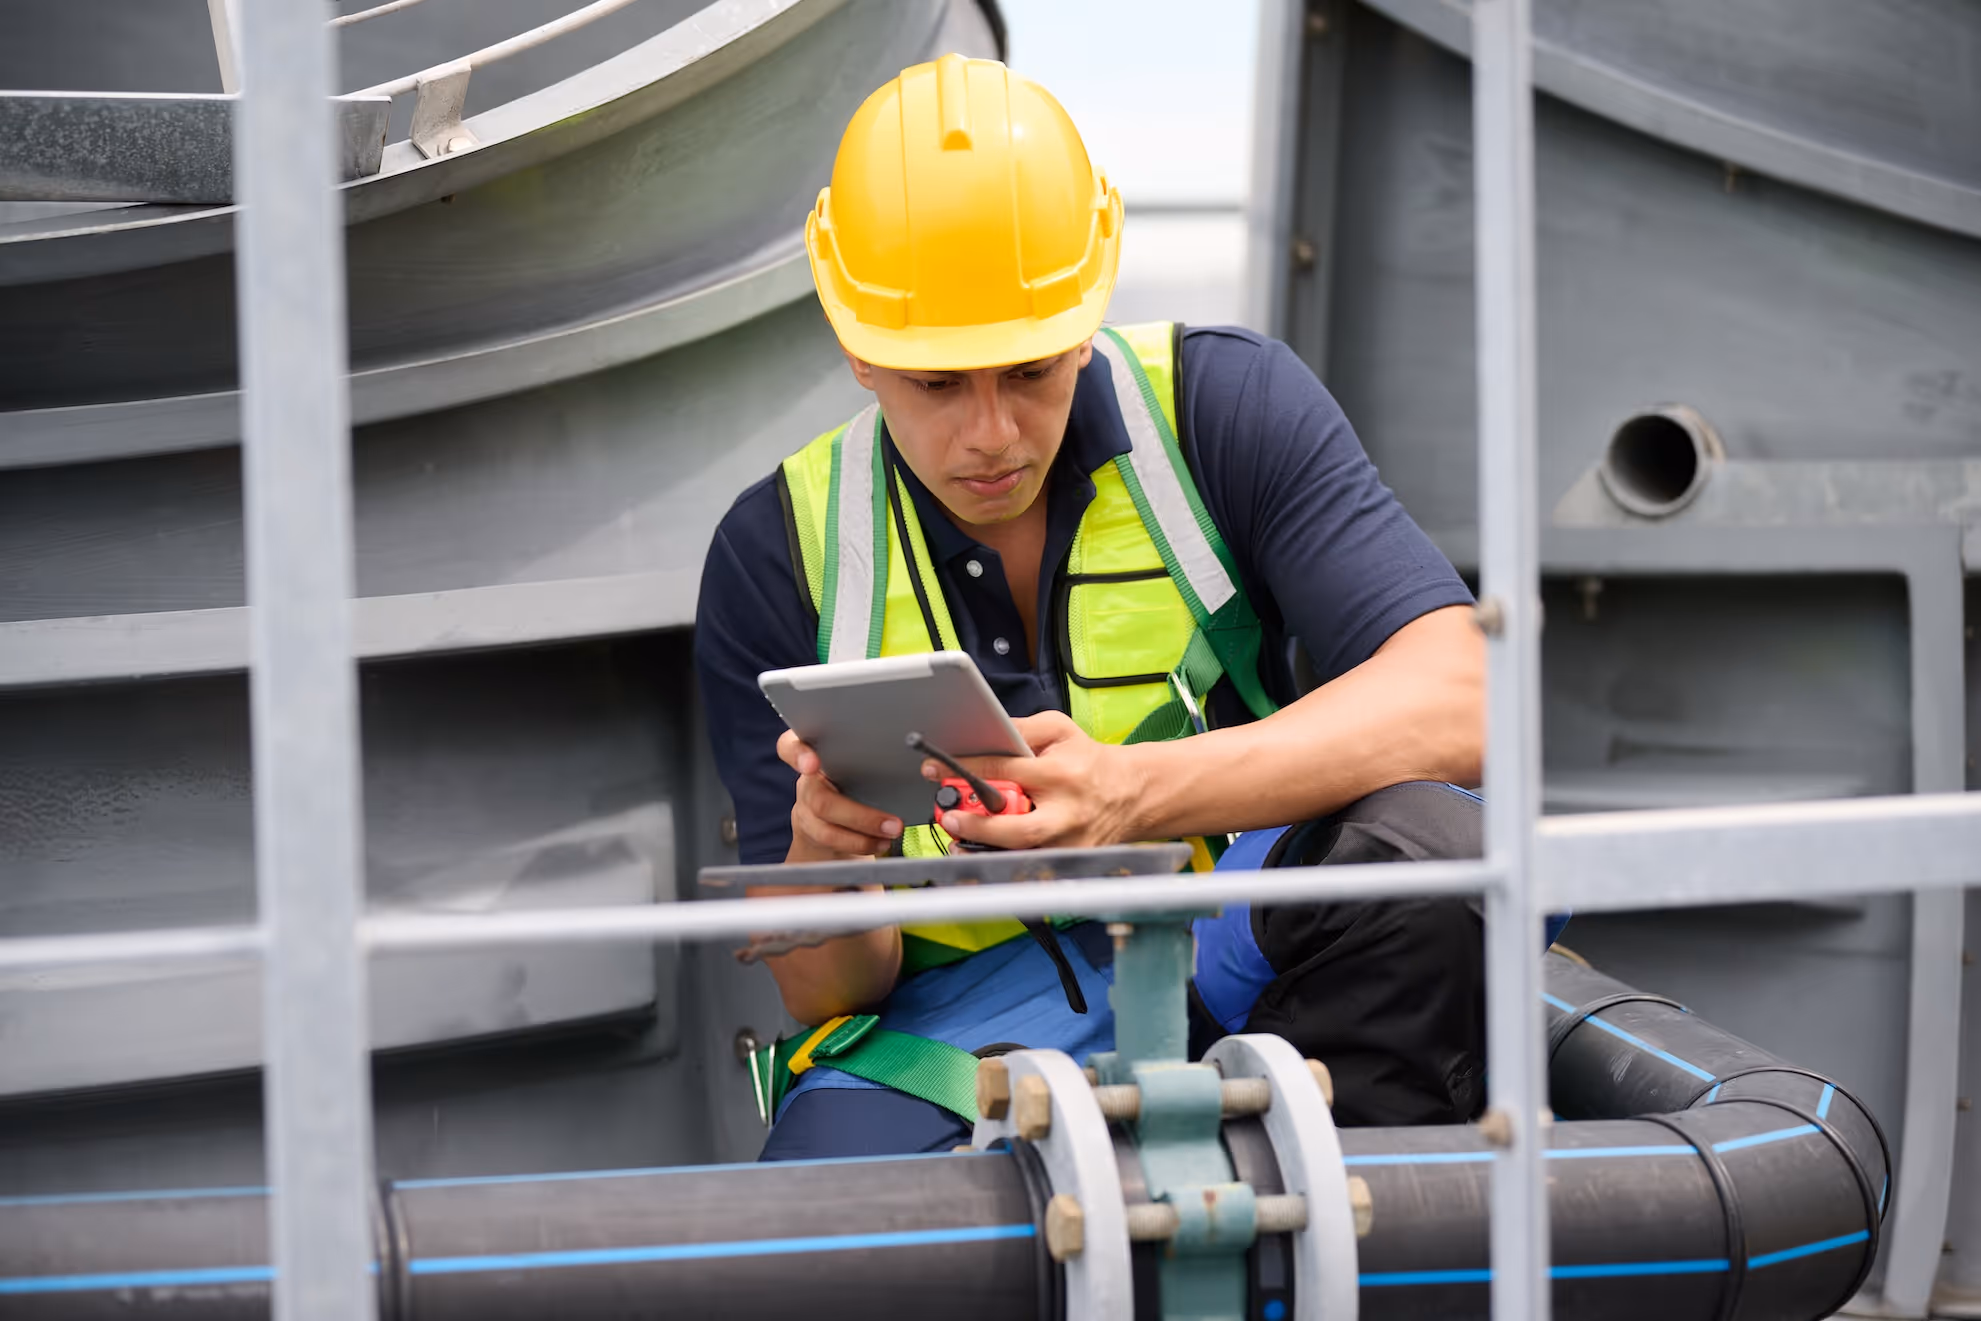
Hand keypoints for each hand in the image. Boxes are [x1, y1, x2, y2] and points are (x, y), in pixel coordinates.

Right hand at [778, 729, 904, 861]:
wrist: (839, 816)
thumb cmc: (859, 778)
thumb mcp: (863, 760)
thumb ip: (874, 755)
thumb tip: (923, 764)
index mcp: (815, 752)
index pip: (790, 746)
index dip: (797, 754)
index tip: (812, 764)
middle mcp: (806, 781)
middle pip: (818, 798)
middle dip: (859, 816)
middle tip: (895, 824)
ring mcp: (806, 809)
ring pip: (824, 826)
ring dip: (864, 834)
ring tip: (893, 834)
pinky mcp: (812, 832)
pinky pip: (831, 841)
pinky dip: (861, 844)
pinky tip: (881, 843)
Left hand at [924, 711, 1148, 849]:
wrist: (1131, 793)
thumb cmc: (1089, 761)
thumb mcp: (1060, 730)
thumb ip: (1021, 728)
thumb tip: (983, 734)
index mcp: (1062, 774)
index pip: (1005, 771)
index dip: (966, 771)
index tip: (935, 771)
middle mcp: (1066, 813)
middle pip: (1016, 829)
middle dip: (977, 826)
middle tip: (948, 817)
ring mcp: (1069, 844)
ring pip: (1021, 857)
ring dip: (984, 849)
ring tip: (958, 837)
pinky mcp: (1070, 862)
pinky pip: (1029, 868)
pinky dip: (1002, 864)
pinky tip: (980, 854)